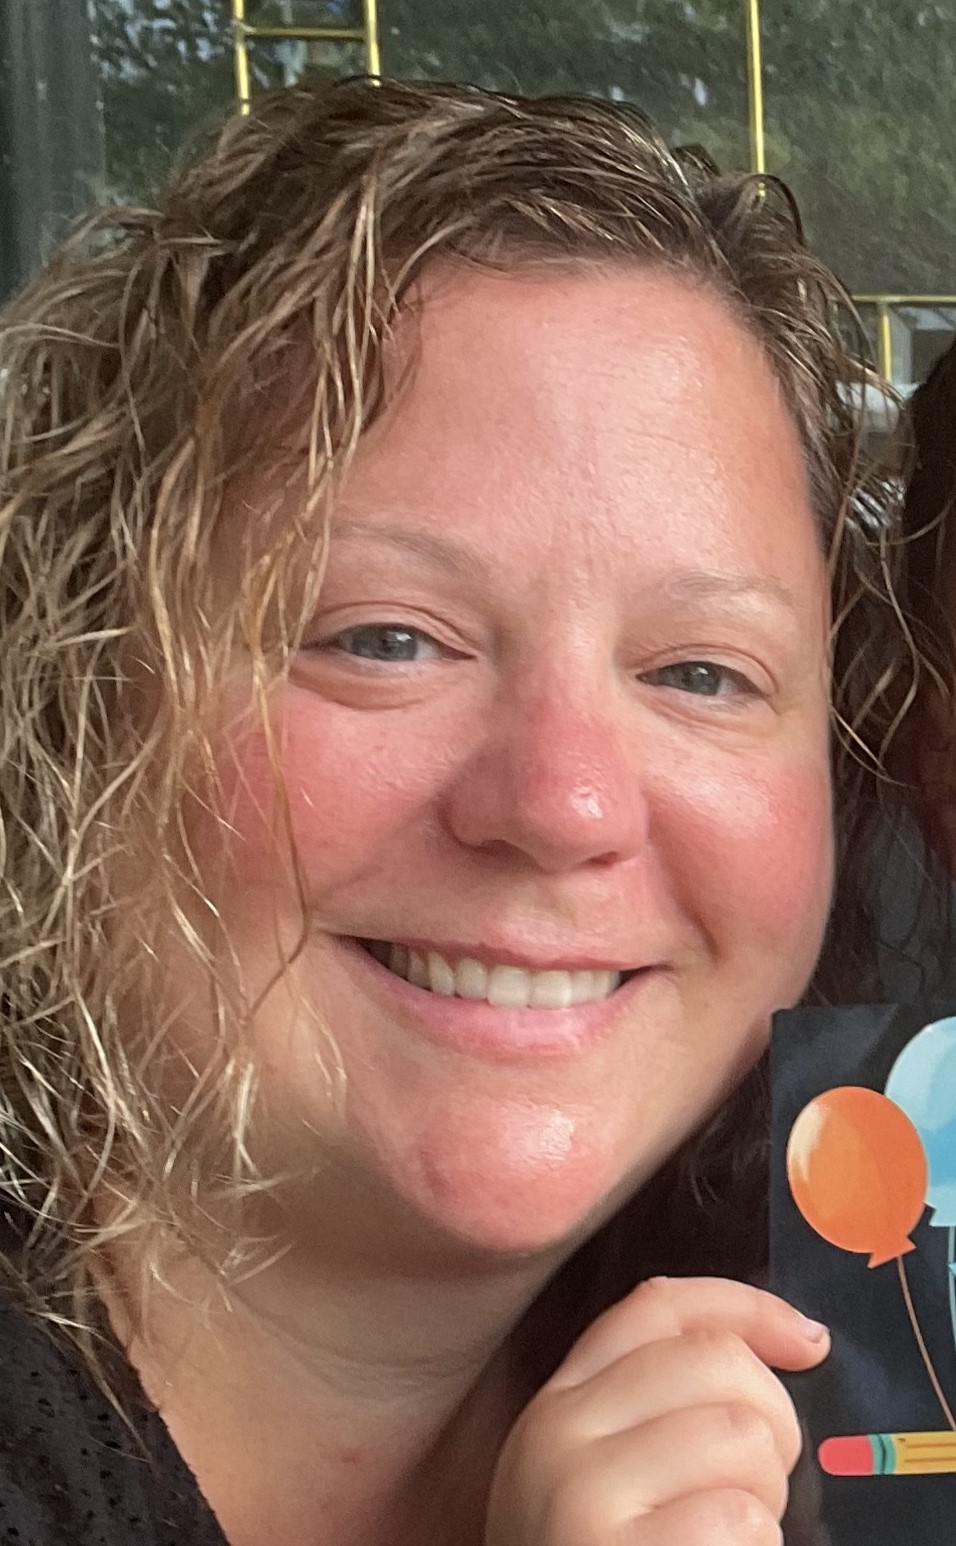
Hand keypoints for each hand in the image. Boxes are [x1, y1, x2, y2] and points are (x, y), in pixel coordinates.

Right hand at [485, 1276, 828, 1545]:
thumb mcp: (596, 1474)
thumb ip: (652, 1408)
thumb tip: (780, 1346)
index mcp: (558, 1403)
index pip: (657, 1306)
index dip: (746, 1308)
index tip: (807, 1342)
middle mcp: (558, 1433)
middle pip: (715, 1360)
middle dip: (773, 1419)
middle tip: (760, 1485)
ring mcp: (580, 1495)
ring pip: (739, 1435)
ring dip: (765, 1497)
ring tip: (729, 1537)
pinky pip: (737, 1522)